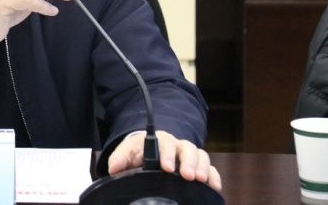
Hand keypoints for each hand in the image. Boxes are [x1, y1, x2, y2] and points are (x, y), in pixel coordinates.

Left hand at [107, 130, 221, 191]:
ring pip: (201, 156)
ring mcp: (189, 156)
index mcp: (159, 141)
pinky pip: (211, 168)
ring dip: (202, 168)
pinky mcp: (198, 167)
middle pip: (187, 148)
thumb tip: (114, 167)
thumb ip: (120, 159)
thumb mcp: (127, 153)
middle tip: (188, 176)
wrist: (147, 151)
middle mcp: (177, 146)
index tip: (166, 167)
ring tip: (201, 180)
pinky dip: (214, 176)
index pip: (165, 143)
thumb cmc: (138, 153)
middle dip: (188, 162)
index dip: (167, 154)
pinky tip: (214, 187)